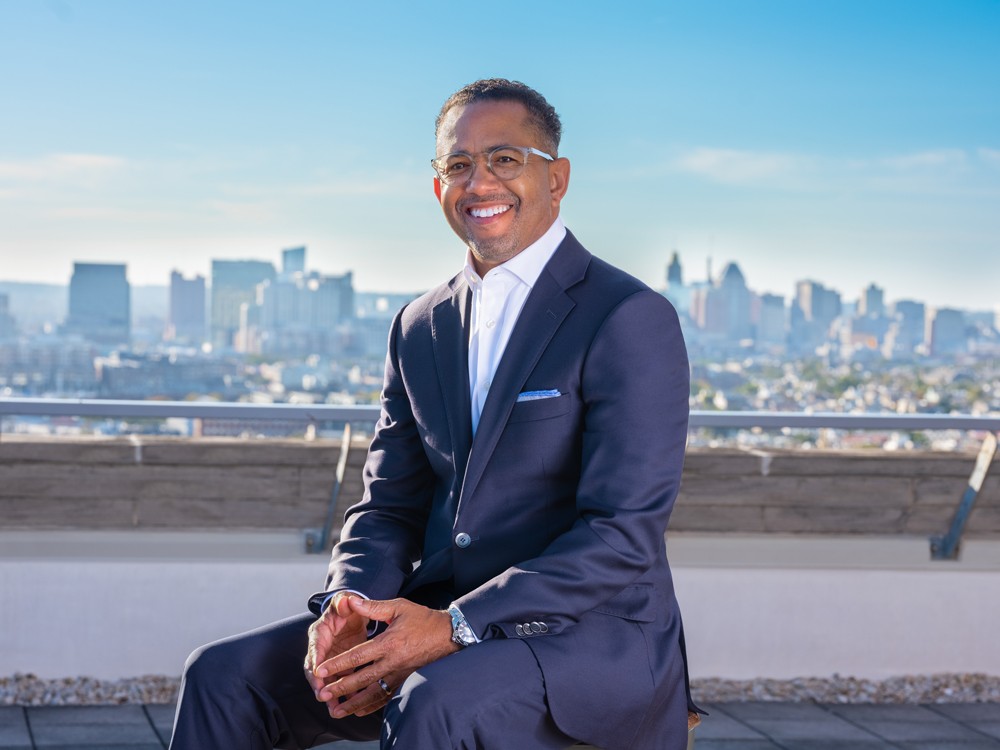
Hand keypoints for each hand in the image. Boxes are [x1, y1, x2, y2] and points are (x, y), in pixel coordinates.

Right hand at [304, 592, 368, 705]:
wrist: (354, 613)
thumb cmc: (347, 605)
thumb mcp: (345, 601)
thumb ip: (343, 602)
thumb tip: (345, 600)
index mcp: (319, 632)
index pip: (315, 646)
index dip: (316, 659)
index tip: (317, 672)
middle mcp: (320, 648)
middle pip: (314, 668)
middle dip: (318, 683)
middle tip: (322, 696)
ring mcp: (329, 659)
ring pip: (325, 680)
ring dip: (328, 694)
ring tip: (334, 709)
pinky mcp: (340, 667)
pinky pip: (338, 682)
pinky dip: (341, 694)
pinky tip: (348, 707)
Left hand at [315, 596, 459, 717]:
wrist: (447, 634)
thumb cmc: (422, 619)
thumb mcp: (398, 607)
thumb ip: (373, 607)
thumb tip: (351, 600)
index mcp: (388, 642)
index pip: (357, 656)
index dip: (337, 664)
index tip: (320, 671)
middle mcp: (392, 662)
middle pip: (361, 679)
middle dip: (340, 688)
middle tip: (322, 695)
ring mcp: (399, 674)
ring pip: (373, 693)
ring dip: (354, 703)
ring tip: (337, 711)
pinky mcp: (405, 681)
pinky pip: (386, 697)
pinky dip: (371, 706)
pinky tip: (359, 711)